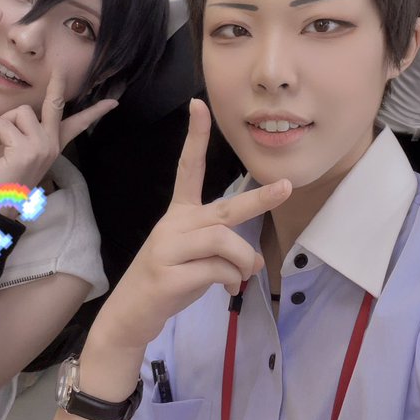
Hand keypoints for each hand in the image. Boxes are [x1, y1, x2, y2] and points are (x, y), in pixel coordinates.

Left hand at [0, 71, 118, 195]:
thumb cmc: (6, 177)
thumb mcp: (18, 151)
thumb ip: (21, 132)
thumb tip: (7, 117)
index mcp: (54, 145)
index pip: (79, 124)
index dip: (96, 112)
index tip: (113, 102)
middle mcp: (51, 144)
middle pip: (55, 105)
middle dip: (57, 86)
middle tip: (59, 70)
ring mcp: (40, 146)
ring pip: (22, 112)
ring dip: (3, 120)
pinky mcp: (24, 150)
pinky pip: (4, 124)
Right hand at [99, 99, 291, 349]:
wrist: (131, 315)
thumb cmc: (168, 282)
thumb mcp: (199, 261)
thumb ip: (226, 253)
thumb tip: (256, 261)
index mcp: (180, 214)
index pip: (188, 168)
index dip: (195, 137)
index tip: (198, 104)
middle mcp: (174, 224)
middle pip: (224, 209)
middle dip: (259, 198)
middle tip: (287, 186)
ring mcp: (168, 248)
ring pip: (225, 242)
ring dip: (243, 262)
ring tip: (241, 278)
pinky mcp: (167, 274)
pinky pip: (216, 270)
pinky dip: (230, 281)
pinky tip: (227, 290)